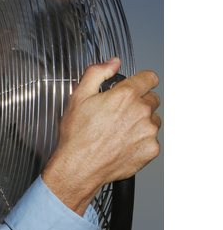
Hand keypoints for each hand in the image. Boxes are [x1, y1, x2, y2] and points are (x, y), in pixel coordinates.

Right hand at [42, 58, 161, 215]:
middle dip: (138, 103)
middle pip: (152, 99)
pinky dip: (140, 141)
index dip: (141, 81)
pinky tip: (122, 144)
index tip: (135, 87)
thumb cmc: (77, 136)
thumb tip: (113, 63)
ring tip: (119, 131)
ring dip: (141, 122)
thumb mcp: (78, 97)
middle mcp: (141, 112)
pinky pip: (151, 140)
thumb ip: (97, 73)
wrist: (79, 167)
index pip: (150, 78)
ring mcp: (148, 132)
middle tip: (119, 114)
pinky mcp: (151, 149)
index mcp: (126, 96)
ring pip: (153, 120)